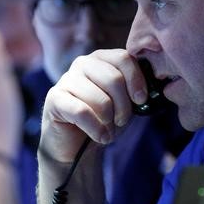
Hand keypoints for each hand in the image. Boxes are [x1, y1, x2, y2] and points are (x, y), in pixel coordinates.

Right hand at [38, 49, 148, 163]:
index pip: (124, 58)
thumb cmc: (103, 119)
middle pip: (114, 79)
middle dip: (124, 106)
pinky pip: (82, 112)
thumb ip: (134, 90)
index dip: (136, 81)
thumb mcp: (124, 102)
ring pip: (100, 99)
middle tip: (121, 120)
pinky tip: (99, 136)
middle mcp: (82, 63)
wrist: (77, 146)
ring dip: (109, 121)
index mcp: (101, 59)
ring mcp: (66, 79)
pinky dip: (96, 129)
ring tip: (107, 130)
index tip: (141, 100)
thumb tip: (149, 89)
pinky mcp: (54, 98)